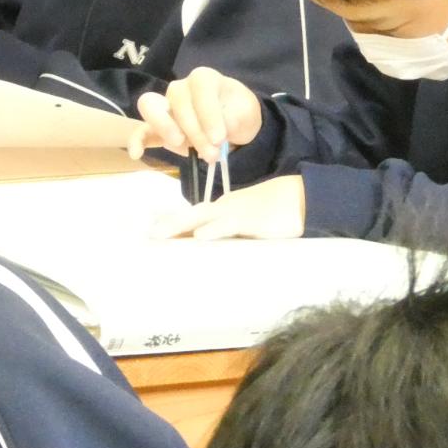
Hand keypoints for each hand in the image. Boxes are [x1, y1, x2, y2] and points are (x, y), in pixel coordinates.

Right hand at [131, 66, 263, 158]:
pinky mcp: (158, 128)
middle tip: (211, 153)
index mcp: (204, 79)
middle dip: (194, 130)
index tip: (219, 138)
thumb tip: (223, 128)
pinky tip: (136, 153)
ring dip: (164, 126)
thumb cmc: (238, 114)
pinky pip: (141, 129)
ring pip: (151, 107)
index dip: (208, 113)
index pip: (200, 88)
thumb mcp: (247, 113)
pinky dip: (136, 140)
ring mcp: (166, 107)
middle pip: (177, 100)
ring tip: (178, 143)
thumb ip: (236, 117)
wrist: (232, 126)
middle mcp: (181, 88)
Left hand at [153, 175, 305, 239]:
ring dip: (179, 225)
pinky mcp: (249, 219)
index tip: (152, 235)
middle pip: (190, 215)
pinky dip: (214, 230)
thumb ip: (230, 233)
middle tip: (148, 236)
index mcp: (221, 210)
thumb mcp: (247, 225)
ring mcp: (234, 212)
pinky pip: (228, 224)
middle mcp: (222, 209)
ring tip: (159, 234)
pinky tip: (200, 236)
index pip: (192, 217)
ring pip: (202, 217)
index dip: (172, 225)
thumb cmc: (273, 213)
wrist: (299, 198)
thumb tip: (212, 249)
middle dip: (168, 225)